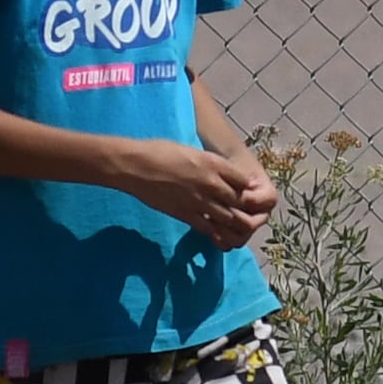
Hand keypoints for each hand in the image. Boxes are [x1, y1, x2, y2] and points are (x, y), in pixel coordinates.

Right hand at [125, 140, 276, 247]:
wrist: (136, 166)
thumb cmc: (159, 152)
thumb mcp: (192, 150)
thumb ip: (209, 163)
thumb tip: (219, 172)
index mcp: (213, 164)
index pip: (243, 180)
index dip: (246, 186)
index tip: (243, 189)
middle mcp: (211, 183)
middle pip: (241, 201)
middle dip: (245, 207)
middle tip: (243, 210)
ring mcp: (200, 201)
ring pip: (230, 218)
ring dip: (234, 222)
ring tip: (234, 224)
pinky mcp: (187, 215)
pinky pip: (209, 229)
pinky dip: (216, 233)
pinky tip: (217, 233)